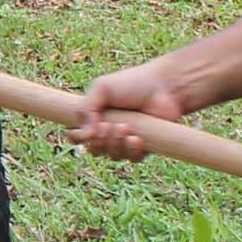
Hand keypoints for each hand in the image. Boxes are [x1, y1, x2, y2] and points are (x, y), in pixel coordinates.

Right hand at [66, 61, 196, 159]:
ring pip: (112, 156)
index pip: (76, 136)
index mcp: (94, 117)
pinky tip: (137, 138)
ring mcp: (125, 140)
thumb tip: (85, 133)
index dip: (77, 138)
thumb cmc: (132, 83)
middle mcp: (108, 131)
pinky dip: (131, 150)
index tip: (86, 131)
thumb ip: (85, 108)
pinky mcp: (144, 147)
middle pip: (93, 150)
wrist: (164, 87)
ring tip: (126, 127)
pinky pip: (131, 159)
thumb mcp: (101, 88)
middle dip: (99, 141)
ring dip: (115, 144)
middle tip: (110, 125)